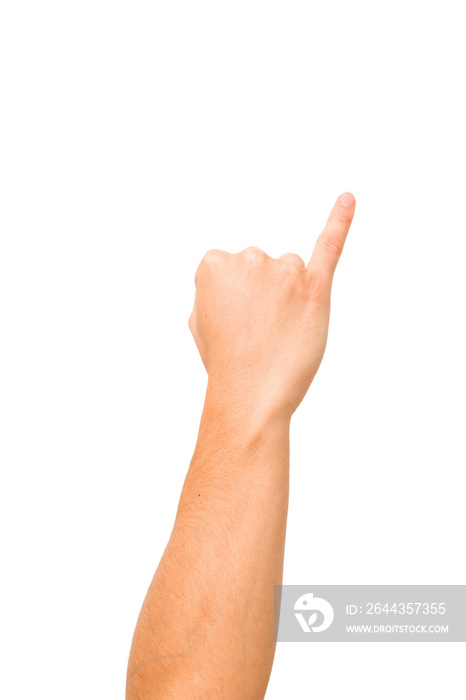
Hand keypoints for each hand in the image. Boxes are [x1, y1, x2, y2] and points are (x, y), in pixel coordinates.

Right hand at [188, 192, 355, 422]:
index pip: (229, 269)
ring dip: (286, 298)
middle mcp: (248, 258)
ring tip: (277, 333)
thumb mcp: (197, 322)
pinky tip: (348, 200)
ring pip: (289, 272)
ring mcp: (284, 271)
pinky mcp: (314, 287)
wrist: (250, 394)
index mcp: (214, 264)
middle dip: (260, 298)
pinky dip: (340, 221)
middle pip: (261, 268)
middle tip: (255, 333)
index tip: (234, 323)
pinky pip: (329, 246)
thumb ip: (210, 290)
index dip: (234, 300)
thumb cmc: (225, 363)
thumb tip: (227, 280)